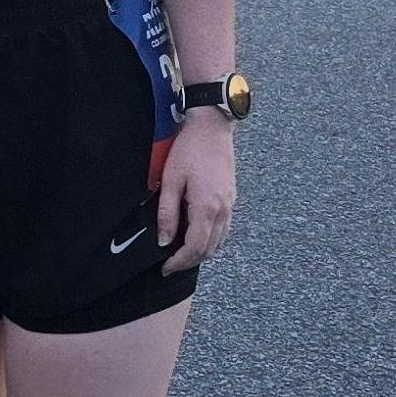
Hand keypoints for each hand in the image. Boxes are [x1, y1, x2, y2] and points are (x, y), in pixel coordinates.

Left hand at [157, 113, 234, 272]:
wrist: (211, 128)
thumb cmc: (189, 150)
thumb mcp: (170, 181)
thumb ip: (167, 214)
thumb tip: (164, 241)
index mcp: (207, 207)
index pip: (195, 247)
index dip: (180, 262)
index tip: (166, 268)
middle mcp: (223, 210)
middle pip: (209, 249)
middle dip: (190, 261)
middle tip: (171, 265)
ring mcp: (230, 204)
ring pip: (219, 241)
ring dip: (201, 252)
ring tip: (182, 254)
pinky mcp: (231, 198)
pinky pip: (224, 229)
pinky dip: (211, 240)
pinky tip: (197, 236)